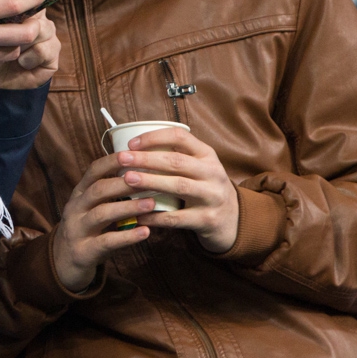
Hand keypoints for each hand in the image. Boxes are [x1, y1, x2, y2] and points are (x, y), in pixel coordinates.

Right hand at [52, 153, 157, 292]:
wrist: (63, 263)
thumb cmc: (88, 229)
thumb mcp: (93, 207)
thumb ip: (111, 193)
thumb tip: (145, 173)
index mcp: (80, 194)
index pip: (94, 171)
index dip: (112, 161)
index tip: (134, 154)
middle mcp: (75, 208)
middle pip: (98, 190)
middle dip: (123, 183)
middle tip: (149, 178)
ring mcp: (77, 230)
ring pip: (101, 214)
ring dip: (128, 207)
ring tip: (151, 204)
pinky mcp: (83, 252)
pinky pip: (106, 242)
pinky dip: (127, 237)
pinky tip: (145, 232)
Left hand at [118, 126, 239, 254]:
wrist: (233, 220)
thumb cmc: (205, 188)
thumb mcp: (199, 167)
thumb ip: (176, 156)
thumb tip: (132, 148)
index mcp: (207, 154)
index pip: (181, 137)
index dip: (154, 137)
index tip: (132, 144)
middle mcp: (213, 172)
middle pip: (177, 161)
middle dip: (147, 159)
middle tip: (122, 159)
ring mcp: (212, 196)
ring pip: (178, 186)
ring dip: (150, 182)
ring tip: (127, 180)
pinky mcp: (207, 219)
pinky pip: (177, 218)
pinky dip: (156, 216)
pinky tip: (138, 214)